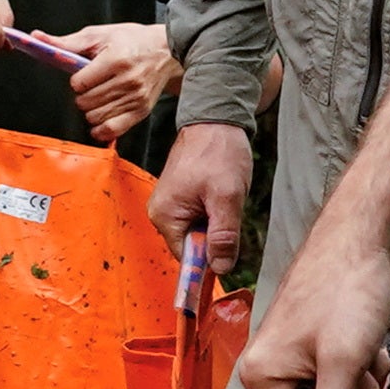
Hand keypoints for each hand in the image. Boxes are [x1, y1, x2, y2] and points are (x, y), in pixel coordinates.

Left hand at [60, 21, 176, 138]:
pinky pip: (112, 130)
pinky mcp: (141, 111)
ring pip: (95, 117)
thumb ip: (67, 42)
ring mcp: (135, 98)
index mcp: (116, 59)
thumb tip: (37, 38)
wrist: (167, 51)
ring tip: (99, 97)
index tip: (84, 75)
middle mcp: (128, 81)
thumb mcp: (100, 35)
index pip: (80, 83)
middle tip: (92, 86)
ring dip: (90, 110)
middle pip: (86, 102)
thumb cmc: (132, 40)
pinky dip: (100, 128)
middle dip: (82, 96)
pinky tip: (100, 117)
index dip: (77, 81)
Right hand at [147, 121, 256, 259]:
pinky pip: (200, 219)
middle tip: (229, 211)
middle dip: (216, 237)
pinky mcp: (179, 199)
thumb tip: (219, 269)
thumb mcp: (227, 196)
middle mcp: (160, 214)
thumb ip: (223, 235)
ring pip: (200, 233)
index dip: (209, 262)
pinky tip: (221, 193)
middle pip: (193, 247)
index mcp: (164, 216)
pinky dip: (215, 212)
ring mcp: (169, 206)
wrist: (216, 120)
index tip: (228, 257)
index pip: (187, 259)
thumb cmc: (219, 153)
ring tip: (224, 197)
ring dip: (218, 223)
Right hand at [229, 228, 389, 388]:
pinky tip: (367, 339)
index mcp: (262, 379)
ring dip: (362, 379)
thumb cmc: (346, 293)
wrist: (358, 237)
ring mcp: (291, 356)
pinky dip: (362, 363)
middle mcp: (269, 371)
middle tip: (361, 363)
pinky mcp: (313, 344)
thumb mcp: (342, 363)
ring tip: (365, 345)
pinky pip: (342, 375)